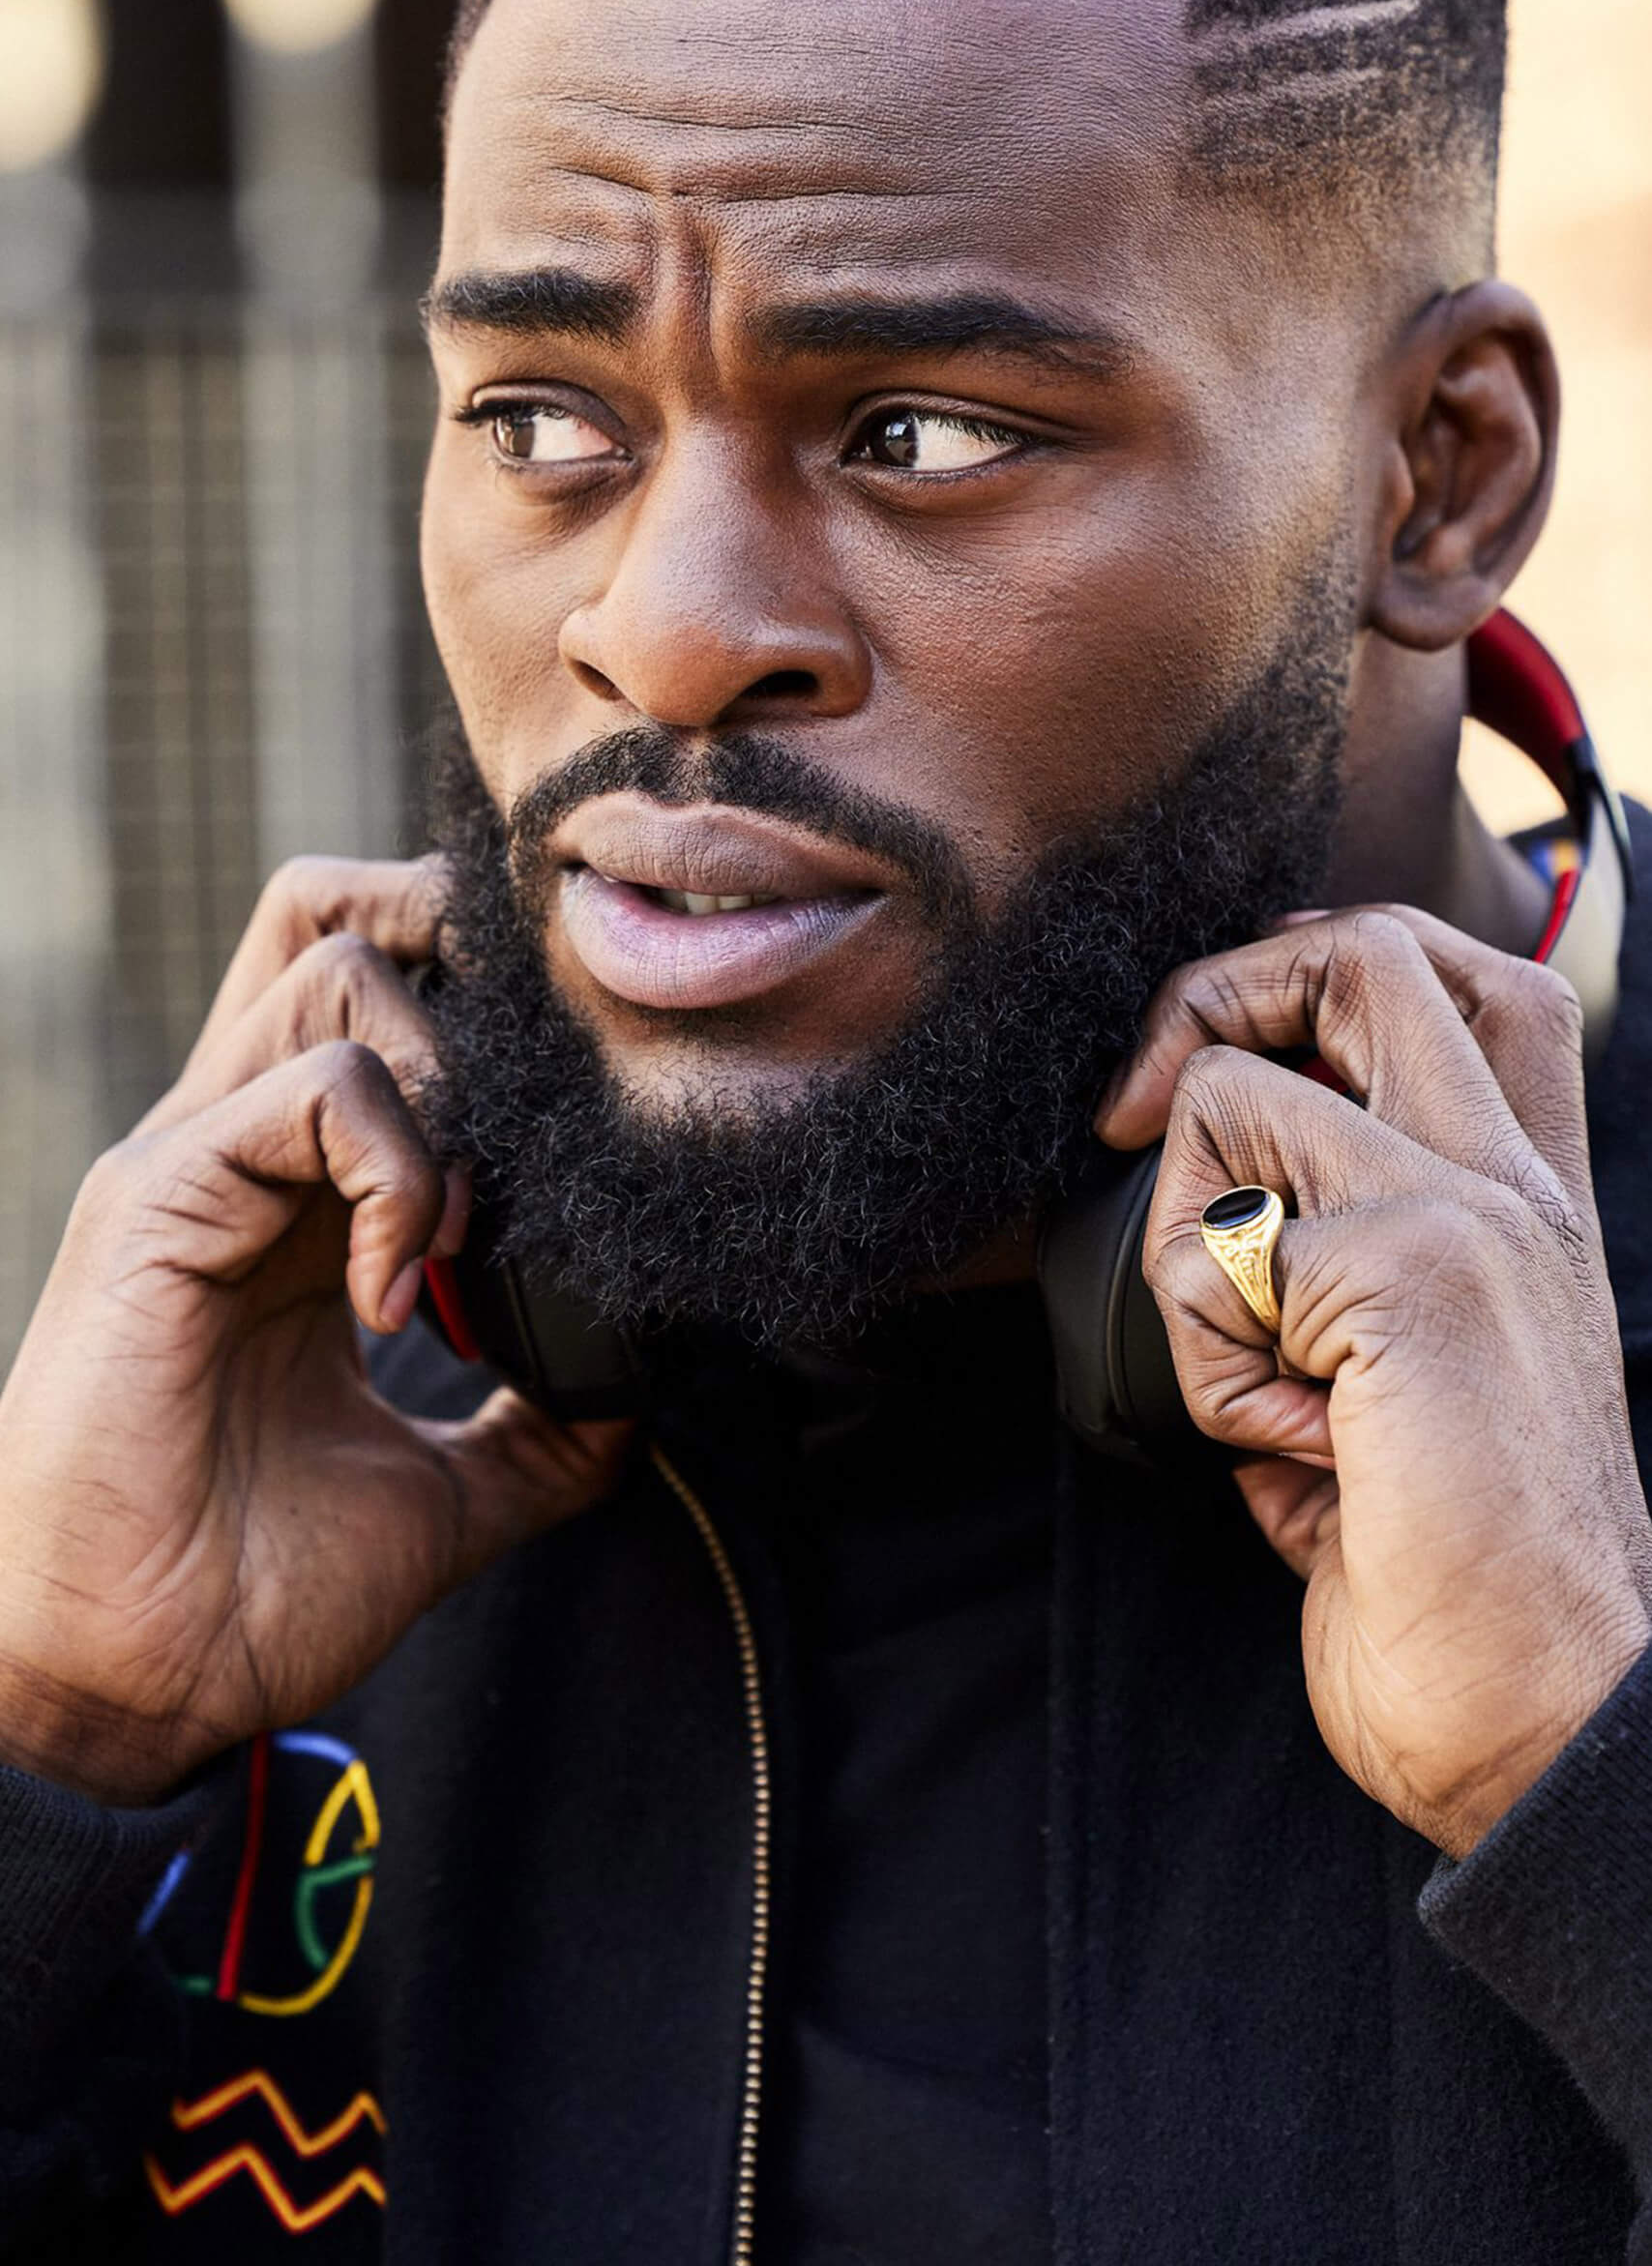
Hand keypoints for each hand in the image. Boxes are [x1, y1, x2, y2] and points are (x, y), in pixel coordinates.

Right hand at [0, 858, 631, 1805]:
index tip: (576, 1117)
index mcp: (296, 1194)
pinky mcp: (159, 1201)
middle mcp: (239, 1147)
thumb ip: (537, 1427)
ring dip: (446, 1078)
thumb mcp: (443, 1492)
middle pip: (334, 915)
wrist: (135, 1691)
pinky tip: (399, 1287)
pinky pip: (310, 1088)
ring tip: (461, 1230)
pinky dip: (397, 1166)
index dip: (489, 1004)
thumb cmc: (250, 1595)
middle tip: (531, 1093)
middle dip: (455, 945)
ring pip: (333, 964)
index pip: (380, 994)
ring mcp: (193, 1161)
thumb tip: (637, 1396)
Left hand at [1098, 907, 1651, 1857]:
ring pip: (1231, 1094)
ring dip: (1186, 1243)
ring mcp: (1467, 1213)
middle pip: (1365, 948)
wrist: (1541, 1714)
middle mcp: (1516, 1183)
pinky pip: (1207, 1260)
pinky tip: (1295, 1450)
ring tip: (1260, 1378)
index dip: (1315, 969)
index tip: (1218, 1063)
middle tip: (1140, 1118)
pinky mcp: (1405, 1275)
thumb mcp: (1397, 1386)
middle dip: (1212, 1000)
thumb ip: (1332, 1281)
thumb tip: (1208, 1232)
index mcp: (1529, 1200)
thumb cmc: (1459, 1576)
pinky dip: (1205, 1366)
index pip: (1461, 979)